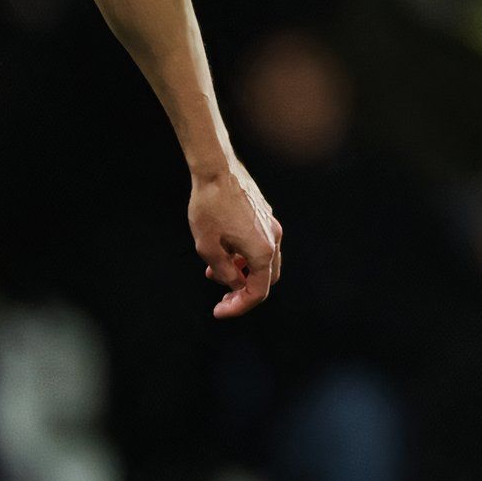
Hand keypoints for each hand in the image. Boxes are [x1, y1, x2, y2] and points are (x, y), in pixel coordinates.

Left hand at [190, 161, 281, 318]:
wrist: (216, 169)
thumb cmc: (209, 206)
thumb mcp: (207, 246)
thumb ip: (223, 272)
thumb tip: (233, 284)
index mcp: (263, 251)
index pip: (258, 291)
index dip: (238, 306)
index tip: (219, 311)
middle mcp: (274, 239)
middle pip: (265, 279)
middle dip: (243, 291)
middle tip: (221, 299)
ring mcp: (272, 226)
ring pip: (263, 261)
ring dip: (242, 272)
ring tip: (213, 272)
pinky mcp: (265, 216)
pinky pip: (259, 244)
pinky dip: (244, 256)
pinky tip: (223, 251)